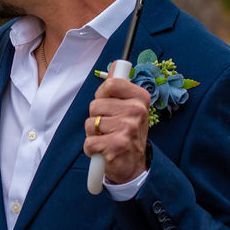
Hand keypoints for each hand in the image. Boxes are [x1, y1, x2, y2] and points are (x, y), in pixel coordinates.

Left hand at [83, 65, 151, 183]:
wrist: (134, 165)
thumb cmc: (127, 133)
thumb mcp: (128, 106)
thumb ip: (120, 86)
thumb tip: (118, 64)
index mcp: (140, 97)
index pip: (110, 83)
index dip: (102, 96)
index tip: (109, 106)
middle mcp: (137, 111)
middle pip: (95, 105)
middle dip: (96, 118)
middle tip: (110, 127)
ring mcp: (128, 128)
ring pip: (90, 123)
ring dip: (94, 134)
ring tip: (108, 139)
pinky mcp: (117, 145)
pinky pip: (89, 142)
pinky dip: (92, 149)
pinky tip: (104, 151)